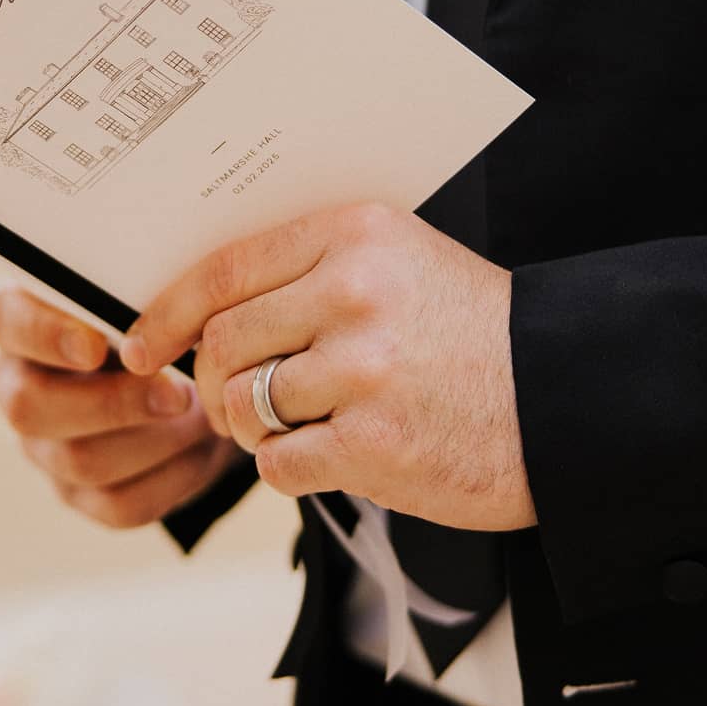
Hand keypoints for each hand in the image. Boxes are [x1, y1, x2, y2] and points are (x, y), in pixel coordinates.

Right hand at [0, 286, 240, 529]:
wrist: (196, 382)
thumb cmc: (163, 320)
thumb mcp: (151, 293)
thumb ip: (139, 291)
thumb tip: (157, 305)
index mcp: (23, 324)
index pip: (6, 323)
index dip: (46, 336)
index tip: (98, 345)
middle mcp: (19, 388)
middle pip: (29, 408)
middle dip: (111, 402)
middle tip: (178, 392)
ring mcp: (44, 448)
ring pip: (80, 461)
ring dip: (154, 439)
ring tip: (204, 414)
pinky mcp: (82, 495)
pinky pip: (119, 503)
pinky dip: (172, 476)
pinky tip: (202, 446)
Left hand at [119, 203, 534, 532]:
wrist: (567, 402)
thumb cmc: (474, 337)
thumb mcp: (403, 266)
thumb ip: (311, 272)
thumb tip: (202, 307)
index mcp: (355, 237)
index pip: (224, 271)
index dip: (166, 314)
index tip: (139, 347)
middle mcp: (354, 295)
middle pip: (224, 344)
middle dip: (213, 383)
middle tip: (233, 402)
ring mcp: (362, 372)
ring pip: (244, 406)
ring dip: (252, 429)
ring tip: (295, 427)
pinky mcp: (372, 445)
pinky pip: (279, 464)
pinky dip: (290, 468)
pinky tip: (331, 456)